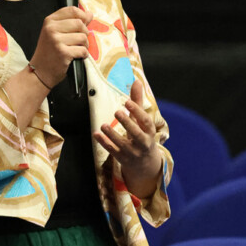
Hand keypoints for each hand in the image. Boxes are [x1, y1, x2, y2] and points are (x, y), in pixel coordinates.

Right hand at [29, 6, 90, 89]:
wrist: (40, 72)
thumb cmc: (49, 53)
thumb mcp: (55, 33)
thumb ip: (72, 22)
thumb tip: (89, 14)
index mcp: (49, 21)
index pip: (72, 10)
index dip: (82, 16)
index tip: (84, 24)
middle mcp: (51, 29)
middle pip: (79, 23)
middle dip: (84, 33)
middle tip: (80, 41)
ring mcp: (56, 41)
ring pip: (83, 37)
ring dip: (85, 45)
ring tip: (77, 49)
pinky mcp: (63, 53)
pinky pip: (83, 50)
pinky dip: (83, 54)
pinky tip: (76, 57)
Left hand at [94, 79, 162, 197]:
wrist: (145, 163)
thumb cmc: (142, 135)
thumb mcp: (142, 120)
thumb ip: (138, 101)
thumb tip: (137, 81)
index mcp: (149, 131)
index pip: (145, 121)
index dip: (137, 111)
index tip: (127, 102)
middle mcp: (142, 142)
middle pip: (136, 133)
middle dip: (127, 123)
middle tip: (117, 112)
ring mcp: (132, 152)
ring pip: (123, 144)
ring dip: (112, 134)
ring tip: (103, 125)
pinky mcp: (122, 158)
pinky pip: (113, 150)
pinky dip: (104, 143)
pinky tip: (96, 134)